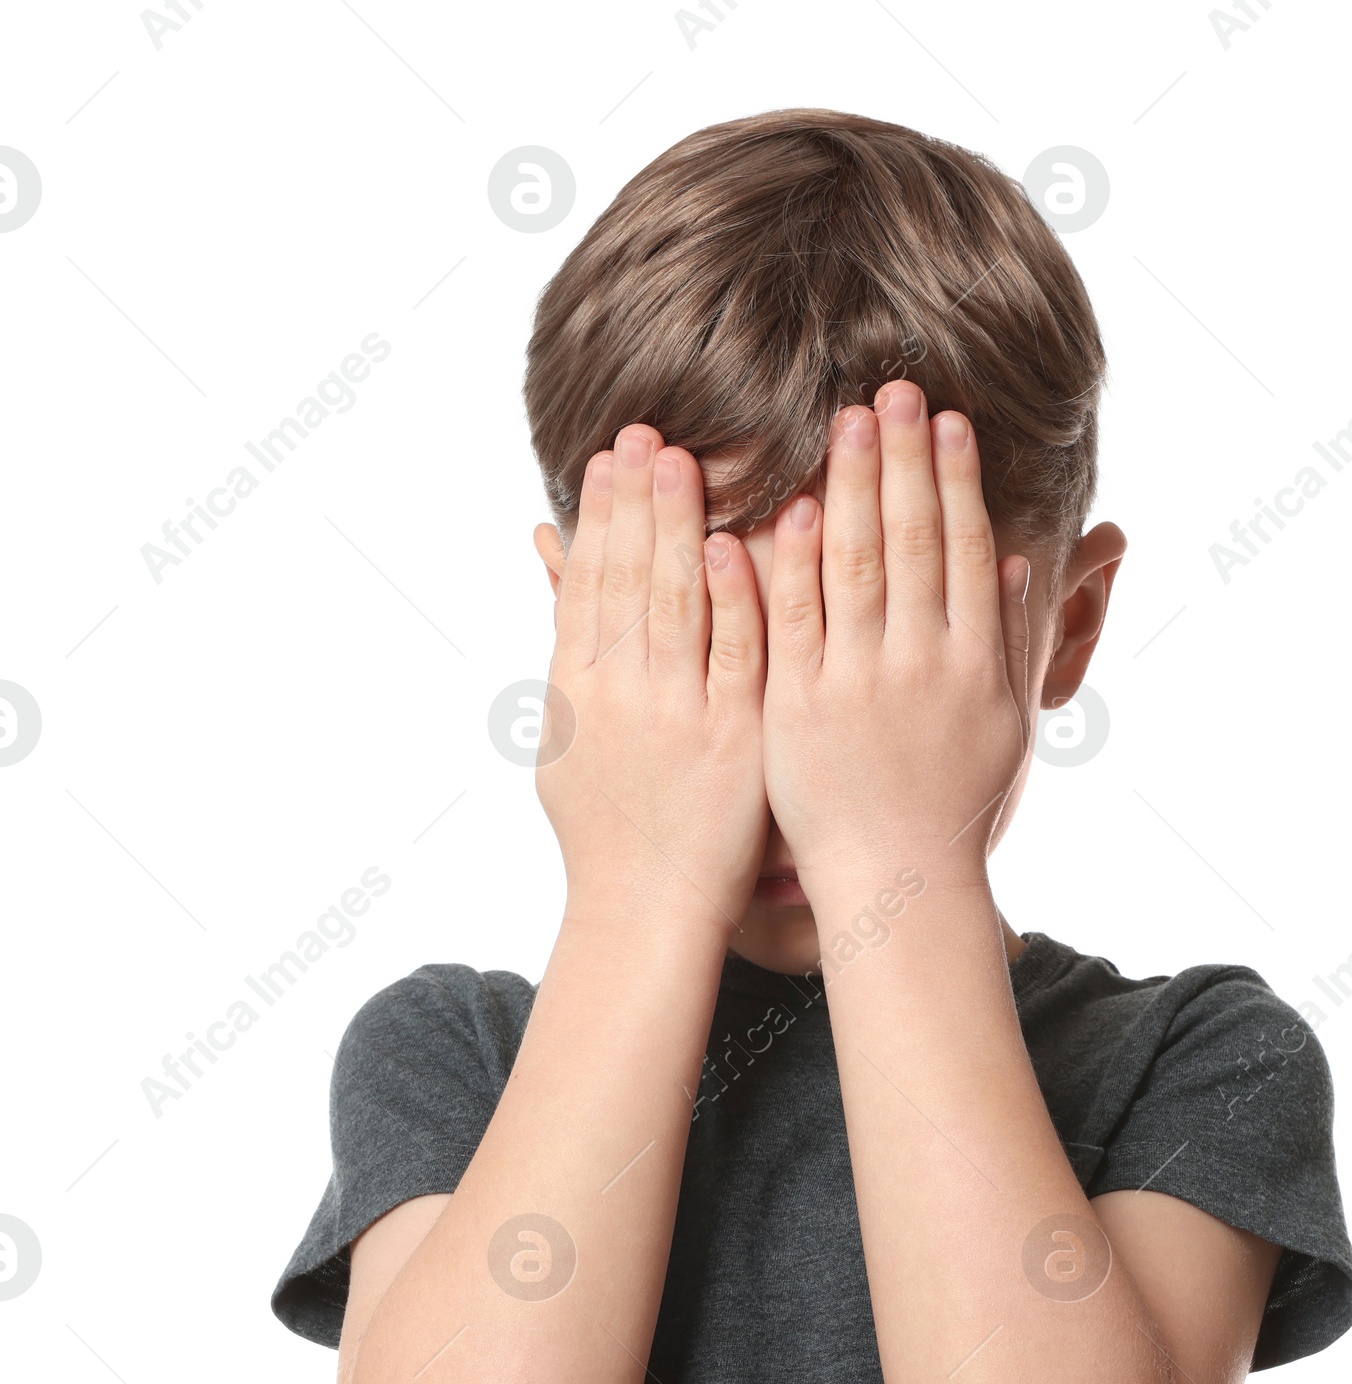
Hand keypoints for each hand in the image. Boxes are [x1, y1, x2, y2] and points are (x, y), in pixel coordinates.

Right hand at [536, 425, 769, 931]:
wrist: (646, 908)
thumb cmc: (611, 824)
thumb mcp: (568, 731)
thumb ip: (567, 640)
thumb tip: (545, 550)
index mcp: (578, 690)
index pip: (588, 584)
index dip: (599, 516)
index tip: (611, 456)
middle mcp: (619, 695)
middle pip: (626, 579)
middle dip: (637, 501)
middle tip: (648, 432)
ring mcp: (675, 715)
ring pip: (673, 603)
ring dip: (675, 527)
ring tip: (683, 460)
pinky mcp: (729, 739)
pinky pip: (731, 656)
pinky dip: (731, 599)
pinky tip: (731, 544)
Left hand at [759, 382, 1031, 897]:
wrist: (896, 880)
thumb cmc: (953, 803)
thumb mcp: (1003, 723)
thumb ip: (1008, 639)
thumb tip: (1020, 560)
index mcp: (972, 663)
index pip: (964, 549)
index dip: (955, 479)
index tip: (946, 419)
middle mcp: (918, 666)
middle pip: (912, 542)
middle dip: (904, 460)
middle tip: (894, 389)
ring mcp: (855, 686)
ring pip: (853, 568)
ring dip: (852, 487)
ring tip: (849, 420)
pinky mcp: (796, 710)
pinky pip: (790, 625)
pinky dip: (788, 565)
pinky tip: (788, 507)